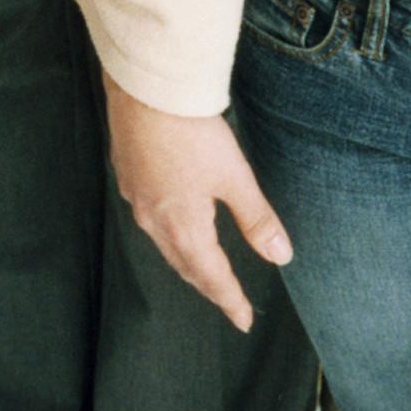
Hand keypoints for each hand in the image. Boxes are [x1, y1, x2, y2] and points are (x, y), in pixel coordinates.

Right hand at [102, 83, 292, 331]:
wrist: (143, 89)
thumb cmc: (192, 132)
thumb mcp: (234, 176)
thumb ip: (256, 219)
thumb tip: (282, 257)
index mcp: (183, 227)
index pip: (212, 276)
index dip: (230, 300)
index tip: (244, 320)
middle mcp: (154, 221)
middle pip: (185, 265)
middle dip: (208, 285)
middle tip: (227, 300)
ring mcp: (137, 197)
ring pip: (164, 244)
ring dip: (186, 261)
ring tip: (202, 269)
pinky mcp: (128, 175)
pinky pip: (149, 219)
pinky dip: (168, 234)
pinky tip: (172, 221)